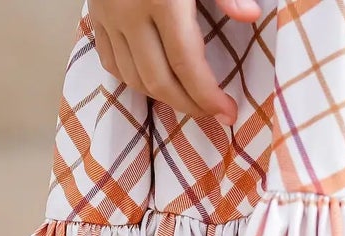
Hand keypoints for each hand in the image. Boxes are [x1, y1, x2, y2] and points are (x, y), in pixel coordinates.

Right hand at [89, 0, 261, 121]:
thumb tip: (250, 15)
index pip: (187, 65)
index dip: (208, 97)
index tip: (228, 112)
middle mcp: (131, 13)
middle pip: (159, 81)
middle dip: (188, 106)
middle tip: (212, 113)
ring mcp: (108, 17)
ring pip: (133, 78)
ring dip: (162, 97)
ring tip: (188, 100)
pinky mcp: (94, 15)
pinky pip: (111, 62)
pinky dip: (134, 80)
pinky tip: (155, 81)